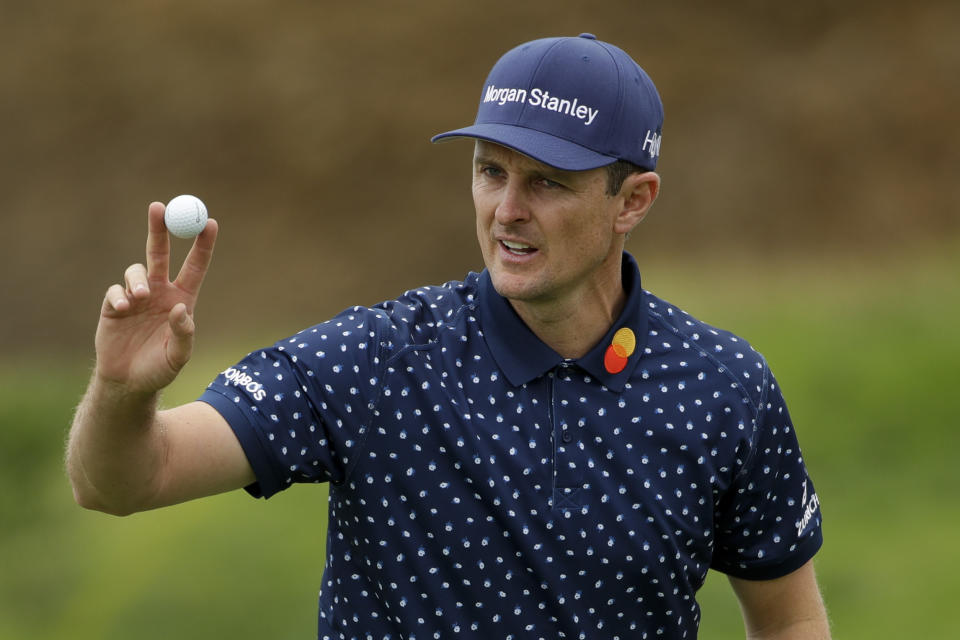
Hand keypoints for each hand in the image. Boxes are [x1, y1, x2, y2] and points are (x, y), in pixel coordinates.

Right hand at [96, 201, 217, 393]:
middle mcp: (160, 292)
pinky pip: (115, 289)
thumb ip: (183, 334)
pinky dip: (120, 295)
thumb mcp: (178, 356)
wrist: (128, 383)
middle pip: (161, 252)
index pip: (195, 266)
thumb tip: (181, 309)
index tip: (210, 222)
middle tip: (158, 206)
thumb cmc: (159, 370)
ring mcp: (136, 296)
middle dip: (160, 228)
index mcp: (183, 299)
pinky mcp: (113, 305)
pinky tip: (124, 309)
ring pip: (136, 269)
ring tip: (140, 297)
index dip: (203, 244)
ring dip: (138, 278)